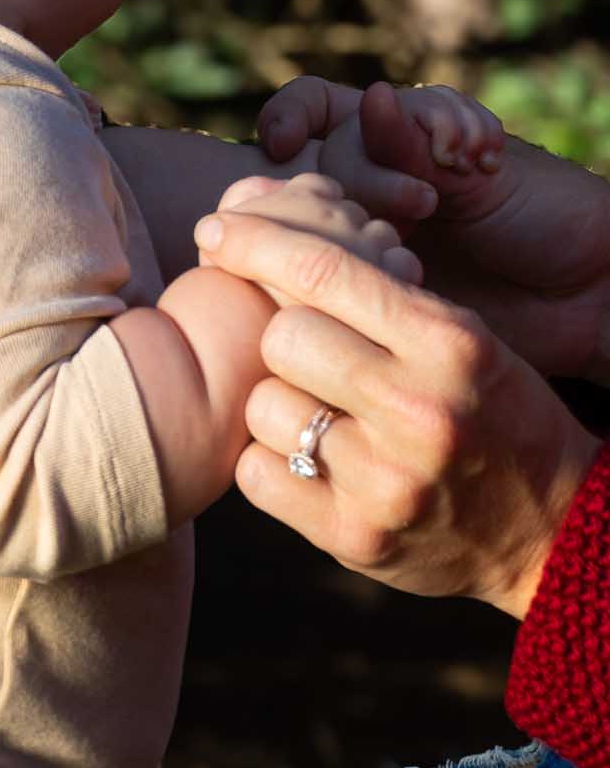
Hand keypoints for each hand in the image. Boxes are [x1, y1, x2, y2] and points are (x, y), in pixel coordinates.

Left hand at [196, 185, 601, 617]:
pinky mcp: (356, 536)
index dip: (254, 241)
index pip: (323, 269)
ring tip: (322, 415)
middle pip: (281, 337)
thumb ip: (375, 297)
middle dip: (283, 339)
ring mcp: (386, 479)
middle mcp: (418, 408)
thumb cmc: (489, 409)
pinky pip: (256, 474)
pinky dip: (269, 464)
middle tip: (311, 356)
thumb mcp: (459, 337)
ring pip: (261, 407)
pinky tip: (310, 462)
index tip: (214, 231)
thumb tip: (261, 242)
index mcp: (447, 342)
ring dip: (277, 405)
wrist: (553, 529)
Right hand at [261, 77, 609, 380]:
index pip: (312, 108)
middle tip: (422, 202)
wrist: (593, 290)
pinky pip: (334, 283)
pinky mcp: (375, 293)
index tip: (288, 139)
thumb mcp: (479, 167)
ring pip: (309, 227)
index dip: (291, 115)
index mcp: (389, 136)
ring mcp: (365, 239)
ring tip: (425, 247)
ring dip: (356, 229)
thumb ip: (418, 143)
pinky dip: (363, 276)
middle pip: (305, 167)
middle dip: (356, 176)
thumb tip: (374, 97)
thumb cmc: (548, 212)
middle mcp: (366, 184)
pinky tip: (412, 280)